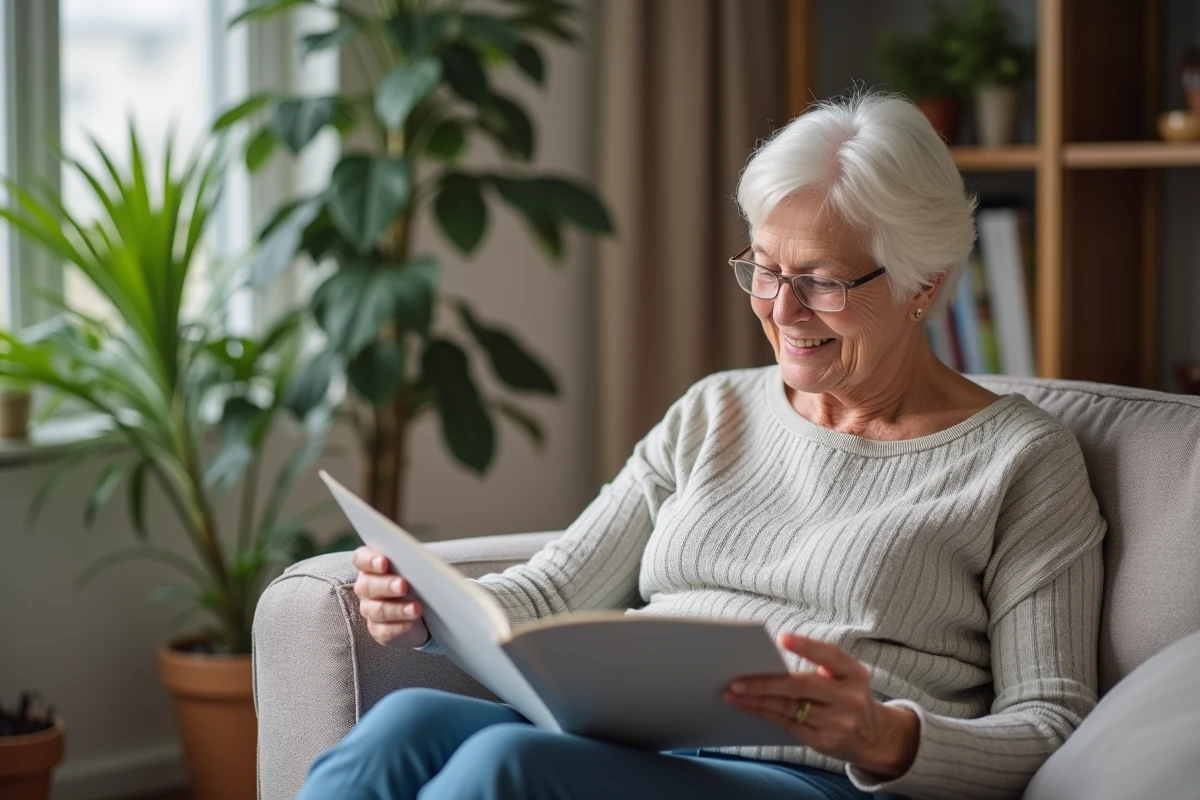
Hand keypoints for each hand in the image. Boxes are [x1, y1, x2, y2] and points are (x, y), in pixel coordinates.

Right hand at [352, 546, 429, 648]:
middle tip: (403, 585)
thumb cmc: (418, 579)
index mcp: (371, 566)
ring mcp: (370, 610)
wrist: (424, 610)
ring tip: (416, 608)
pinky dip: (401, 626)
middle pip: (367, 585)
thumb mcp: (418, 567)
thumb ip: (414, 560)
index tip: (384, 562)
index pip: (361, 559)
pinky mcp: (379, 630)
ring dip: (397, 609)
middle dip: (386, 585)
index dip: (369, 560)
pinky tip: (413, 622)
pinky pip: (386, 631)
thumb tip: (421, 560)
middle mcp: (366, 587)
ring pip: (377, 610)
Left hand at [724, 632, 918, 777]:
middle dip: (766, 683)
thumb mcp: (846, 675)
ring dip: (756, 701)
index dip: (806, 647)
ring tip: (732, 694)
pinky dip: (764, 714)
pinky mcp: (825, 742)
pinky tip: (747, 707)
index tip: (782, 638)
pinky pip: (788, 725)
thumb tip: (771, 656)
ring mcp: (838, 724)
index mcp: (855, 674)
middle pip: (802, 687)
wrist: (873, 736)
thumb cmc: (847, 695)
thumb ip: (820, 663)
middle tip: (736, 681)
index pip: (830, 656)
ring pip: (789, 709)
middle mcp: (849, 699)